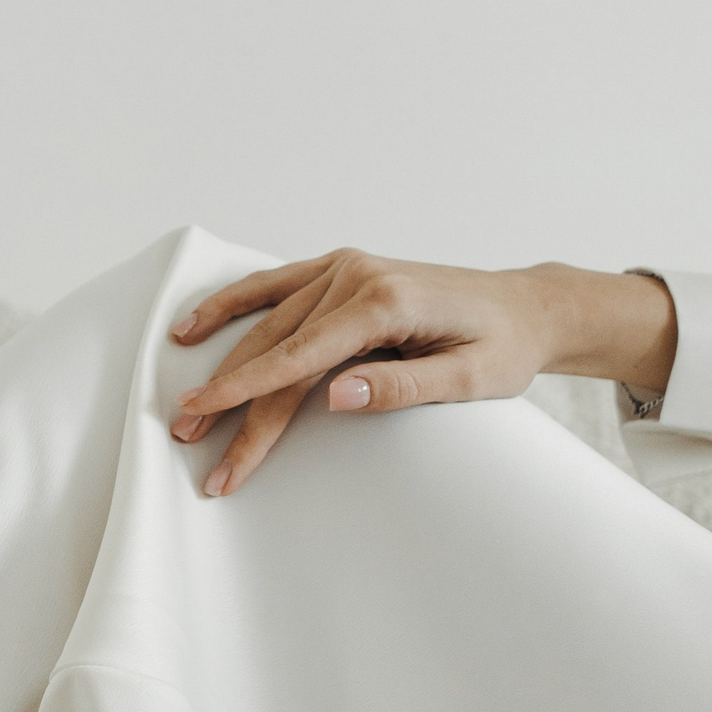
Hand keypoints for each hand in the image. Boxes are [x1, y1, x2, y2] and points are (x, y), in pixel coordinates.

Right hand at [166, 248, 675, 497]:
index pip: (300, 357)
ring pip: (268, 321)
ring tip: (186, 405)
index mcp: (387, 302)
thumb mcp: (470, 380)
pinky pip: (276, 286)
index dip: (248, 392)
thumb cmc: (504, 346)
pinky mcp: (342, 270)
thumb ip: (402, 387)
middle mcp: (357, 276)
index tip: (206, 417)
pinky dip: (233, 304)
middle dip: (231, 398)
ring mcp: (346, 268)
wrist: (526, 306)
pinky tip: (195, 324)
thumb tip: (335, 397)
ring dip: (223, 361)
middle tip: (190, 443)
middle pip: (277, 347)